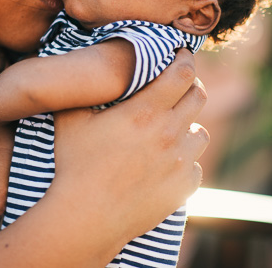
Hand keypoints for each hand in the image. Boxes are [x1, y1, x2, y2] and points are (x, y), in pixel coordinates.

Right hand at [51, 50, 208, 248]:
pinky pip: (194, 166)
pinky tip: (163, 164)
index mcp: (144, 111)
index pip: (181, 73)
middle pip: (198, 96)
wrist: (87, 217)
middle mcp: (169, 133)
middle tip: (176, 87)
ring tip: (169, 130)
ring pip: (201, 133)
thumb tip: (82, 71)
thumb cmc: (75, 165)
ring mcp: (180, 162)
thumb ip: (82, 92)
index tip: (180, 55)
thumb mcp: (70, 120)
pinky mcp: (184, 187)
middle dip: (190, 86)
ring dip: (188, 126)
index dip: (184, 59)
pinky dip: (183, 161)